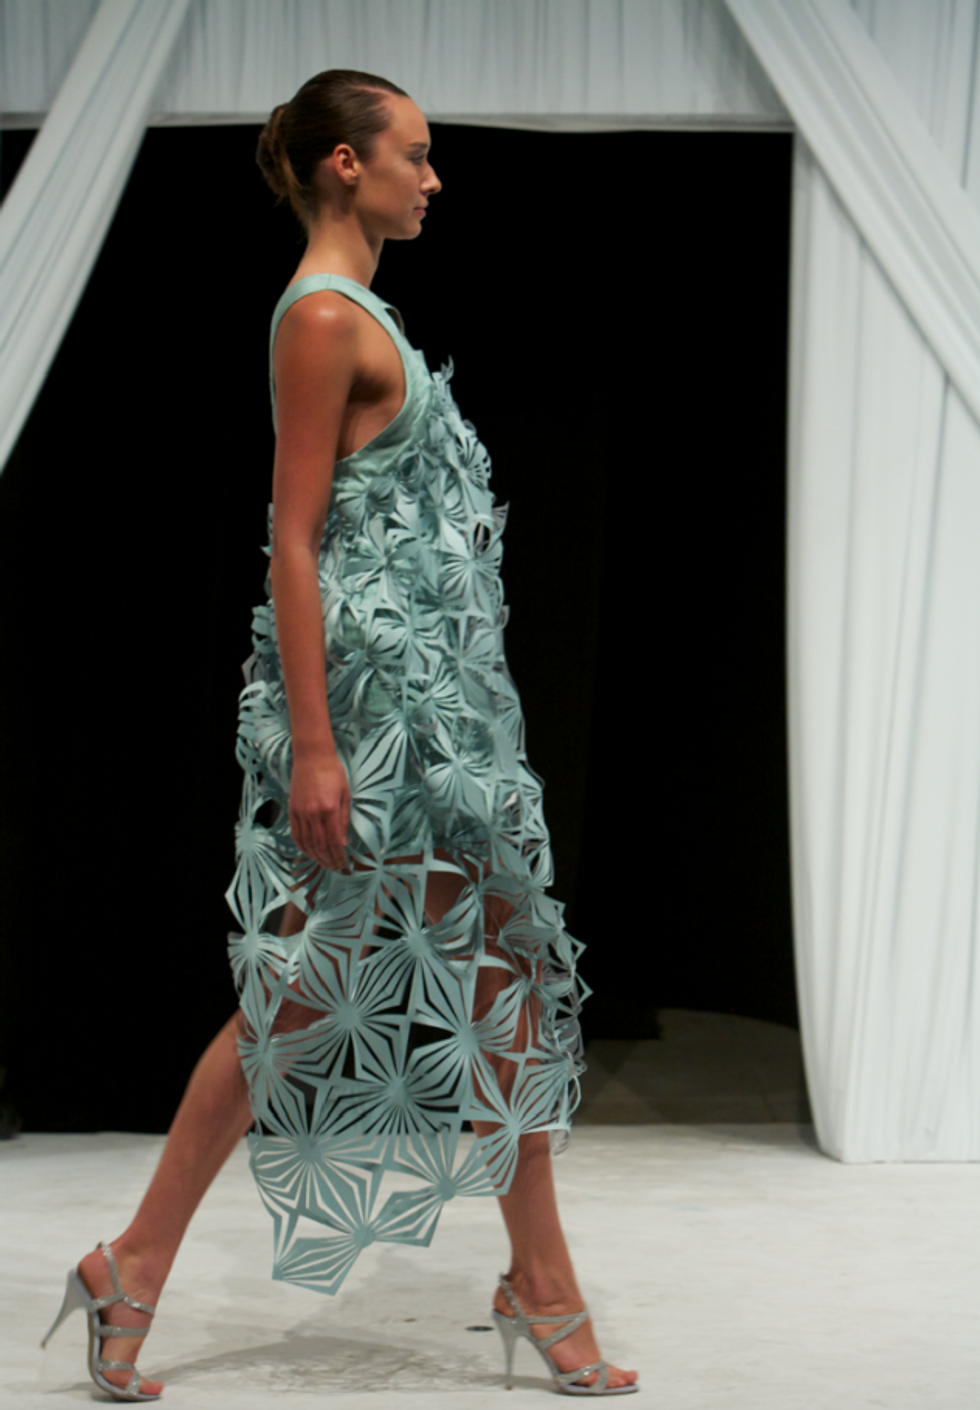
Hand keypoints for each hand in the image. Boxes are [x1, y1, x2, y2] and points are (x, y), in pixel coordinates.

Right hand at [288, 750, 350, 870]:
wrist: (312, 757)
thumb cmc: (333, 773)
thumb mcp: (346, 795)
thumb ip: (344, 819)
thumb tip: (343, 842)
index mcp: (330, 809)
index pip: (334, 841)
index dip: (338, 856)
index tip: (343, 864)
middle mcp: (314, 813)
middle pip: (320, 845)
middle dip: (328, 859)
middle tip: (334, 868)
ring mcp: (301, 812)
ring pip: (307, 842)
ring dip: (316, 856)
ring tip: (323, 863)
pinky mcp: (292, 809)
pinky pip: (296, 833)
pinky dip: (302, 846)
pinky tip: (309, 852)